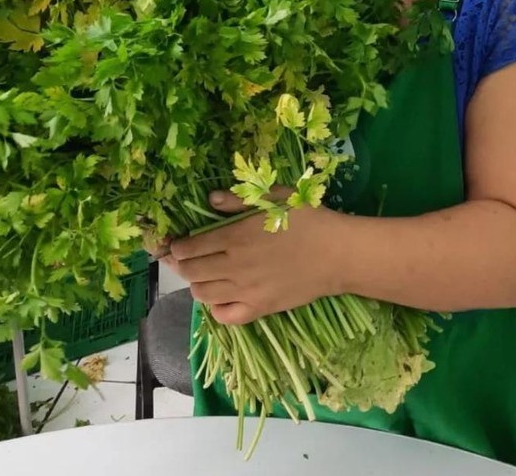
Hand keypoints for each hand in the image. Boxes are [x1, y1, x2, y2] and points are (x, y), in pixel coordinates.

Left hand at [166, 188, 343, 325]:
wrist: (338, 254)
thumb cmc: (308, 220)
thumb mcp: (276, 198)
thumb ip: (239, 199)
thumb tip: (210, 200)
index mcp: (235, 236)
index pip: (189, 248)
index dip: (178, 246)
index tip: (179, 242)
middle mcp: (234, 266)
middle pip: (191, 272)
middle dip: (182, 264)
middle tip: (187, 258)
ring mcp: (246, 291)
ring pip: (203, 295)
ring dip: (197, 284)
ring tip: (205, 274)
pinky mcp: (259, 309)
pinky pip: (224, 317)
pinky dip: (216, 308)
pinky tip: (222, 296)